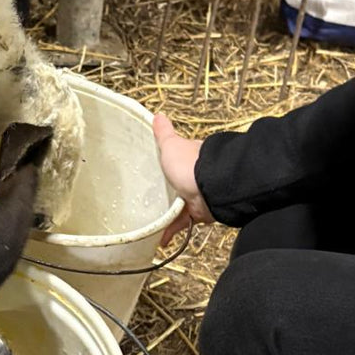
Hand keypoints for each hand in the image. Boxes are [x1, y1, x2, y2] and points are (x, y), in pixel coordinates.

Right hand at [153, 111, 211, 243]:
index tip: (151, 171)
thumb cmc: (189, 163)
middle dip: (164, 193)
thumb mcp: (171, 145)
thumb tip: (158, 114)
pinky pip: (181, 224)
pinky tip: (158, 240)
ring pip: (177, 207)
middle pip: (175, 185)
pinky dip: (170, 232)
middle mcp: (194, 177)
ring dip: (165, 216)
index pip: (176, 159)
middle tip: (143, 200)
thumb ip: (164, 133)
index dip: (165, 164)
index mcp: (189, 158)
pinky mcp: (196, 214)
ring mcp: (195, 196)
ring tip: (146, 222)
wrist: (212, 187)